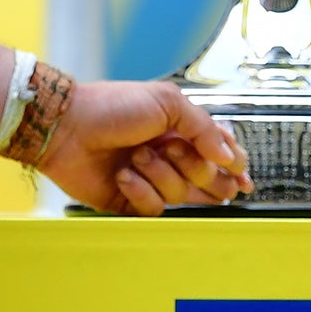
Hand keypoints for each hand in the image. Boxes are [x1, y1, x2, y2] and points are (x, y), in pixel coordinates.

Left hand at [40, 80, 253, 215]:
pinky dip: (140, 191)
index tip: (242, 177)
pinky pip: (153, 209)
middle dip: (194, 168)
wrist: (68, 128)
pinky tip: (124, 175)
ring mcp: (152, 179)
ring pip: (181, 194)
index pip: (220, 153)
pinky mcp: (132, 201)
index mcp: (182, 130)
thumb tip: (229, 156)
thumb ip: (204, 128)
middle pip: (207, 179)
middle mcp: (171, 156)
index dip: (234, 166)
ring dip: (160, 174)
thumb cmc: (113, 107)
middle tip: (173, 151)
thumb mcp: (166, 103)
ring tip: (136, 156)